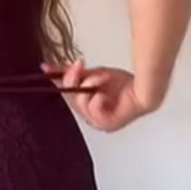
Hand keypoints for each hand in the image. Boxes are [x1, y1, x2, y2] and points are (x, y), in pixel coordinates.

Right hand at [41, 60, 156, 132]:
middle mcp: (90, 117)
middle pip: (71, 98)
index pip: (68, 94)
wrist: (144, 89)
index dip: (58, 81)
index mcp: (87, 107)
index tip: (46, 68)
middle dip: (73, 79)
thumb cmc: (125, 85)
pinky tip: (106, 93)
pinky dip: (99, 96)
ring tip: (101, 78)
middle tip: (77, 66)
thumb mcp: (93, 75)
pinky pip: (93, 107)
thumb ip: (74, 74)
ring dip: (91, 85)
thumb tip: (52, 66)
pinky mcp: (106, 124)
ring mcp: (98, 123)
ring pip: (80, 102)